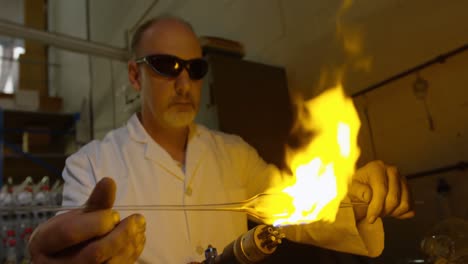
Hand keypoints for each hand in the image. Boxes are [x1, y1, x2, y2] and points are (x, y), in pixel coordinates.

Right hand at [29, 178, 145, 262]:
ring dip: (130, 246)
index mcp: (45, 243)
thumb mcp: (79, 216)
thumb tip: (109, 181)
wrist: (62, 259)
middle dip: (120, 236)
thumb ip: (96, 201)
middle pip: (93, 255)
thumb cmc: (71, 234)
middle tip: (138, 220)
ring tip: (140, 228)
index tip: (116, 213)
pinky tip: (138, 240)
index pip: (69, 233)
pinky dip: (131, 255)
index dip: (96, 222)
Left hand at [348, 160, 414, 223]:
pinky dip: (401, 213)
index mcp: (377, 167)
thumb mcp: (352, 187)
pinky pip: (410, 207)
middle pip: (394, 198)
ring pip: (404, 203)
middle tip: (375, 215)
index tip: (370, 218)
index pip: (381, 190)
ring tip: (381, 212)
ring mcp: (403, 180)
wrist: (364, 185)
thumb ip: (358, 191)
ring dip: (392, 212)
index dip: (376, 206)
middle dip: (384, 211)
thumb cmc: (357, 186)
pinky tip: (390, 212)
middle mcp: (392, 171)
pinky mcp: (409, 190)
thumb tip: (369, 196)